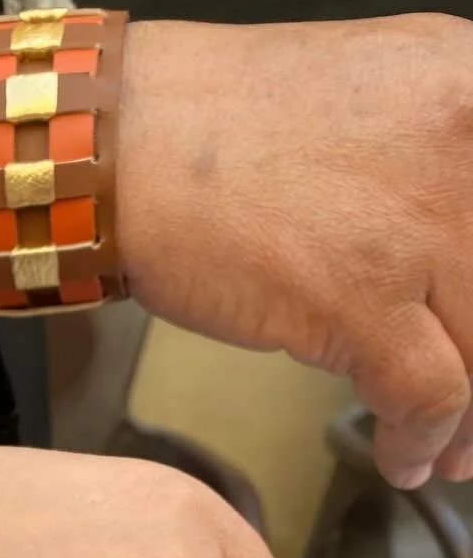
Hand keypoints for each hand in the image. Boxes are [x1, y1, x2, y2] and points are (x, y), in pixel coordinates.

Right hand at [119, 14, 472, 488]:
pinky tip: (403, 455)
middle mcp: (464, 145)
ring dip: (469, 421)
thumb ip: (432, 159)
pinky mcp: (360, 296)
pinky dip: (420, 438)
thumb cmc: (208, 132)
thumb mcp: (367, 101)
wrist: (120, 148)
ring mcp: (418, 223)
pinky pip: (427, 393)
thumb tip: (461, 244)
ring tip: (449, 451)